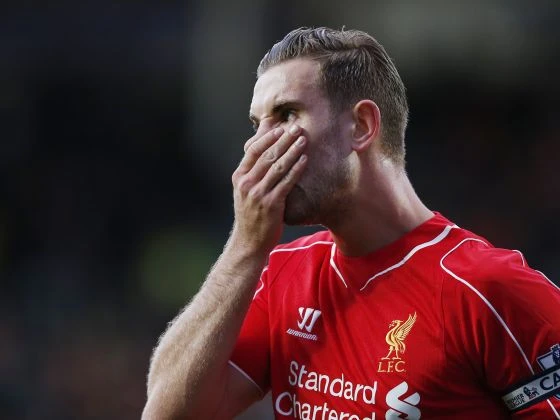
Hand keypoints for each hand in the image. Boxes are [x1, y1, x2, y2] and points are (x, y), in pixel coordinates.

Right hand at [230, 125, 307, 255]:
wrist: (249, 242)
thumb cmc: (251, 214)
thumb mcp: (246, 190)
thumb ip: (254, 170)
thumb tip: (262, 148)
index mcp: (239, 177)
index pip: (253, 151)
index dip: (267, 137)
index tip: (280, 127)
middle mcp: (247, 184)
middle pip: (267, 155)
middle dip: (283, 140)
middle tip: (297, 127)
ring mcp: (258, 194)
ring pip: (277, 166)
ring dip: (292, 151)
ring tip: (303, 140)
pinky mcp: (271, 204)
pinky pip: (286, 182)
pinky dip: (296, 169)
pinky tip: (305, 160)